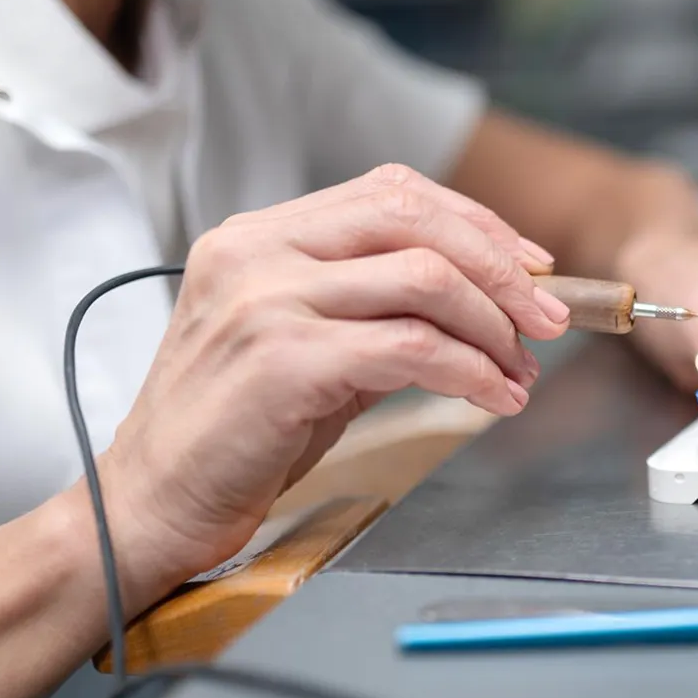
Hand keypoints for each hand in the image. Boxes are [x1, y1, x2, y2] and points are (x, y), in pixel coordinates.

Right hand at [93, 164, 570, 602]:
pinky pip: (410, 347)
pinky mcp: (282, 360)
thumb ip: (377, 310)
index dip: (474, 221)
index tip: (529, 265)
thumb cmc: (233, 434)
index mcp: (258, 235)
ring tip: (519, 371)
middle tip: (548, 317)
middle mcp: (256, 251)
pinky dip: (469, 371)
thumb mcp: (306, 347)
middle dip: (501, 266)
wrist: (149, 505)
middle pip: (414, 218)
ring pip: (423, 278)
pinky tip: (491, 397)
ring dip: (493, 327)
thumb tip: (485, 302)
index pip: (389, 192)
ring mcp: (265, 300)